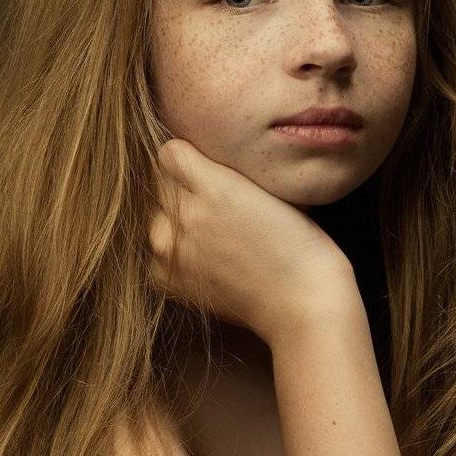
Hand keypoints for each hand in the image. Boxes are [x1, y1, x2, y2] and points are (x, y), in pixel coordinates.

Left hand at [148, 137, 352, 344]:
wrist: (300, 304)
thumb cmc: (296, 243)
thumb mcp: (270, 186)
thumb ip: (223, 165)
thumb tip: (187, 151)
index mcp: (212, 188)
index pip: (170, 152)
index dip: (192, 158)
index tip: (210, 170)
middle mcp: (184, 218)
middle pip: (159, 183)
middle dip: (182, 188)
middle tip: (219, 208)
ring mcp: (169, 252)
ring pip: (154, 216)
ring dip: (174, 219)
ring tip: (213, 236)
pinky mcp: (164, 278)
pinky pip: (155, 250)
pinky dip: (173, 251)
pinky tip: (205, 259)